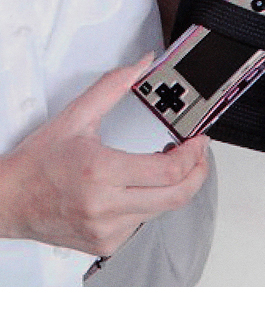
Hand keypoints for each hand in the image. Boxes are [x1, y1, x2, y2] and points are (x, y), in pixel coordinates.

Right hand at [0, 55, 209, 255]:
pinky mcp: (106, 244)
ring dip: (174, 186)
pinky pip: (144, 222)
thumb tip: (142, 65)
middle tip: (200, 155)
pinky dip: (151, 203)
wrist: (6, 202)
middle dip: (198, 173)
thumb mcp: (75, 117)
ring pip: (163, 210)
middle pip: (177, 196)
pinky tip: (140, 188)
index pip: (168, 171)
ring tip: (167, 166)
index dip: (194, 155)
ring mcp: (107, 231)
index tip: (200, 141)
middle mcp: (106, 207)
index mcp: (100, 173)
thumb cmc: (37, 164)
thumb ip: (112, 87)